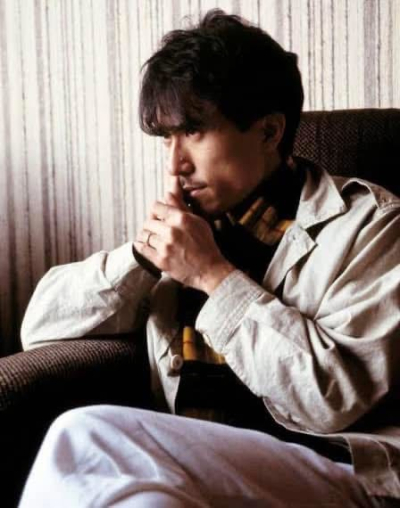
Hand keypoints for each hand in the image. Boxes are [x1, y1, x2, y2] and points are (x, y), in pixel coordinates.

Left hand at [133, 178, 233, 293]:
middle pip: (148, 222)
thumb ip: (180, 207)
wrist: (209, 269)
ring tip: (154, 239)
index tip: (159, 216)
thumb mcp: (197, 221)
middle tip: (157, 229)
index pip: (156, 207)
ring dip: (147, 236)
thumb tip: (167, 193)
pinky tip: (147, 245)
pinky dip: (141, 246)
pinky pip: (142, 248)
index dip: (156, 211)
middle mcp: (172, 231)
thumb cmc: (205, 244)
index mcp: (181, 219)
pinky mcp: (160, 260)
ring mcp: (165, 246)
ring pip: (144, 235)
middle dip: (152, 225)